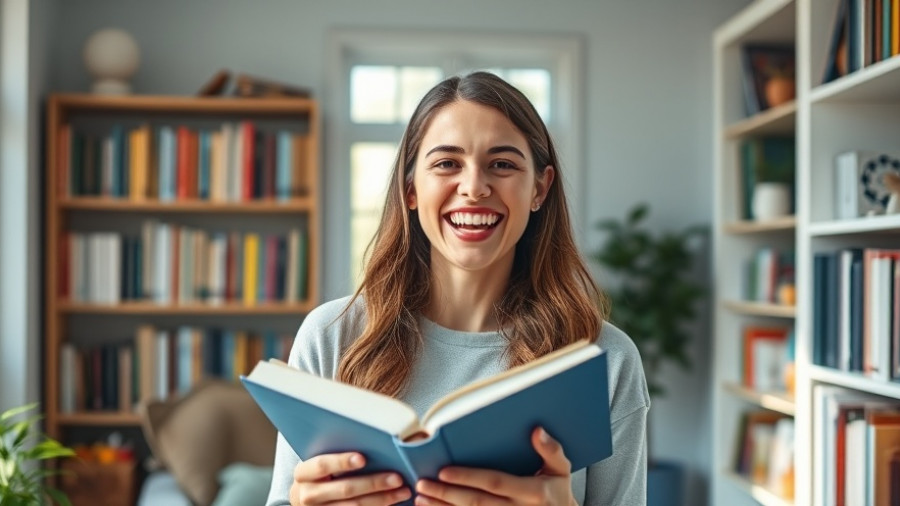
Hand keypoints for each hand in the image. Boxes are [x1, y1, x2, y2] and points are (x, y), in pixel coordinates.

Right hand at [290, 452, 411, 504]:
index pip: (322, 465)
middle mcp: (307, 495)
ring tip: (403, 491)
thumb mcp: (320, 462)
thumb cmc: (320, 474)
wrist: (307, 499)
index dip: (341, 461)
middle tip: (396, 478)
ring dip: (382, 499)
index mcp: (303, 473)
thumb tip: (371, 435)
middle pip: (344, 489)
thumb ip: (337, 450)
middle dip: (373, 483)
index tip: (363, 458)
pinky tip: (393, 502)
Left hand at [414, 427, 575, 504]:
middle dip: (446, 495)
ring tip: (421, 499)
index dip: (468, 478)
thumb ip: (551, 450)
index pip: (494, 483)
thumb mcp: (562, 470)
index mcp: (532, 492)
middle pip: (476, 503)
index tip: (444, 471)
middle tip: (422, 484)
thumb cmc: (557, 491)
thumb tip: (536, 431)